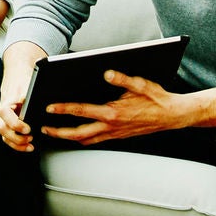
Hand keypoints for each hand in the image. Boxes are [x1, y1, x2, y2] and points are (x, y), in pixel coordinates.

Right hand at [0, 43, 42, 151]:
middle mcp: (4, 111)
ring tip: (31, 146)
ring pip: (4, 134)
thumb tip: (42, 104)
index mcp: (7, 101)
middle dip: (15, 137)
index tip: (28, 128)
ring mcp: (5, 118)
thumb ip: (32, 94)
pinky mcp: (10, 122)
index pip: (5, 114)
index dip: (15, 123)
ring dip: (16, 143)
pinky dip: (17, 144)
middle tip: (30, 138)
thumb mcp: (29, 84)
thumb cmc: (25, 79)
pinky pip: (9, 136)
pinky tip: (29, 146)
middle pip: (2, 128)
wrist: (18, 74)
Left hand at [41, 71, 191, 145]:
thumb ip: (123, 79)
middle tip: (42, 129)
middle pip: (78, 134)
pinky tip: (76, 135)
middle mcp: (112, 126)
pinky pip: (96, 141)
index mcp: (113, 112)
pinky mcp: (119, 136)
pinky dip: (82, 139)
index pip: (82, 111)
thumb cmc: (157, 99)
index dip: (63, 109)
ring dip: (68, 138)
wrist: (173, 116)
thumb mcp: (141, 84)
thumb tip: (107, 74)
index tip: (49, 108)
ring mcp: (115, 134)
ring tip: (53, 133)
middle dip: (58, 132)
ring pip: (86, 140)